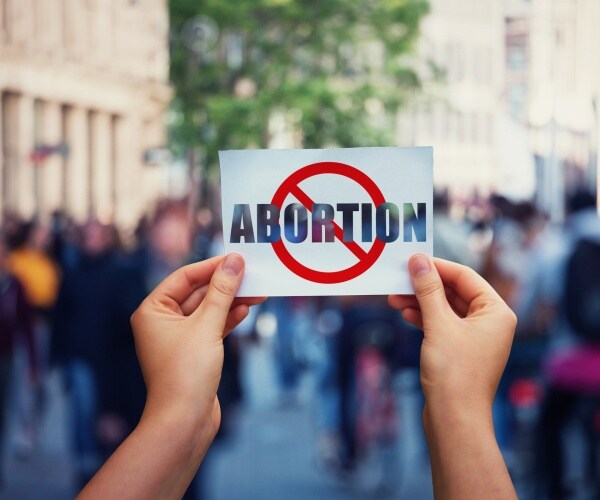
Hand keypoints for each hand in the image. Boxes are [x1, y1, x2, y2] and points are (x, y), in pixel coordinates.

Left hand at [131, 254, 263, 443]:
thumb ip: (222, 292)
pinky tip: (245, 310)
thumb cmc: (186, 372)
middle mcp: (162, 322)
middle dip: (225, 285)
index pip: (184, 277)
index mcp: (153, 311)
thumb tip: (234, 262)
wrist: (184, 422)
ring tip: (257, 292)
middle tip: (252, 274)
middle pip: (198, 292)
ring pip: (208, 310)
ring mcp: (178, 338)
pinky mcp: (193, 352)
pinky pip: (212, 327)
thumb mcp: (207, 326)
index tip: (236, 257)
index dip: (212, 266)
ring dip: (231, 301)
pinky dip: (228, 318)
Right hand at [388, 255, 516, 418]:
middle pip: (455, 292)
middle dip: (425, 286)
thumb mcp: (438, 324)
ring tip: (394, 298)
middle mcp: (490, 323)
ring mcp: (476, 338)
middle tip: (399, 278)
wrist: (454, 420)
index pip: (466, 276)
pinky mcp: (461, 351)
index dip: (437, 266)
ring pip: (446, 309)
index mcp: (496, 312)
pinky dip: (424, 318)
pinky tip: (406, 314)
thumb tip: (418, 260)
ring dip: (421, 302)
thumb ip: (428, 289)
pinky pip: (442, 325)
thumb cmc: (454, 372)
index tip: (412, 260)